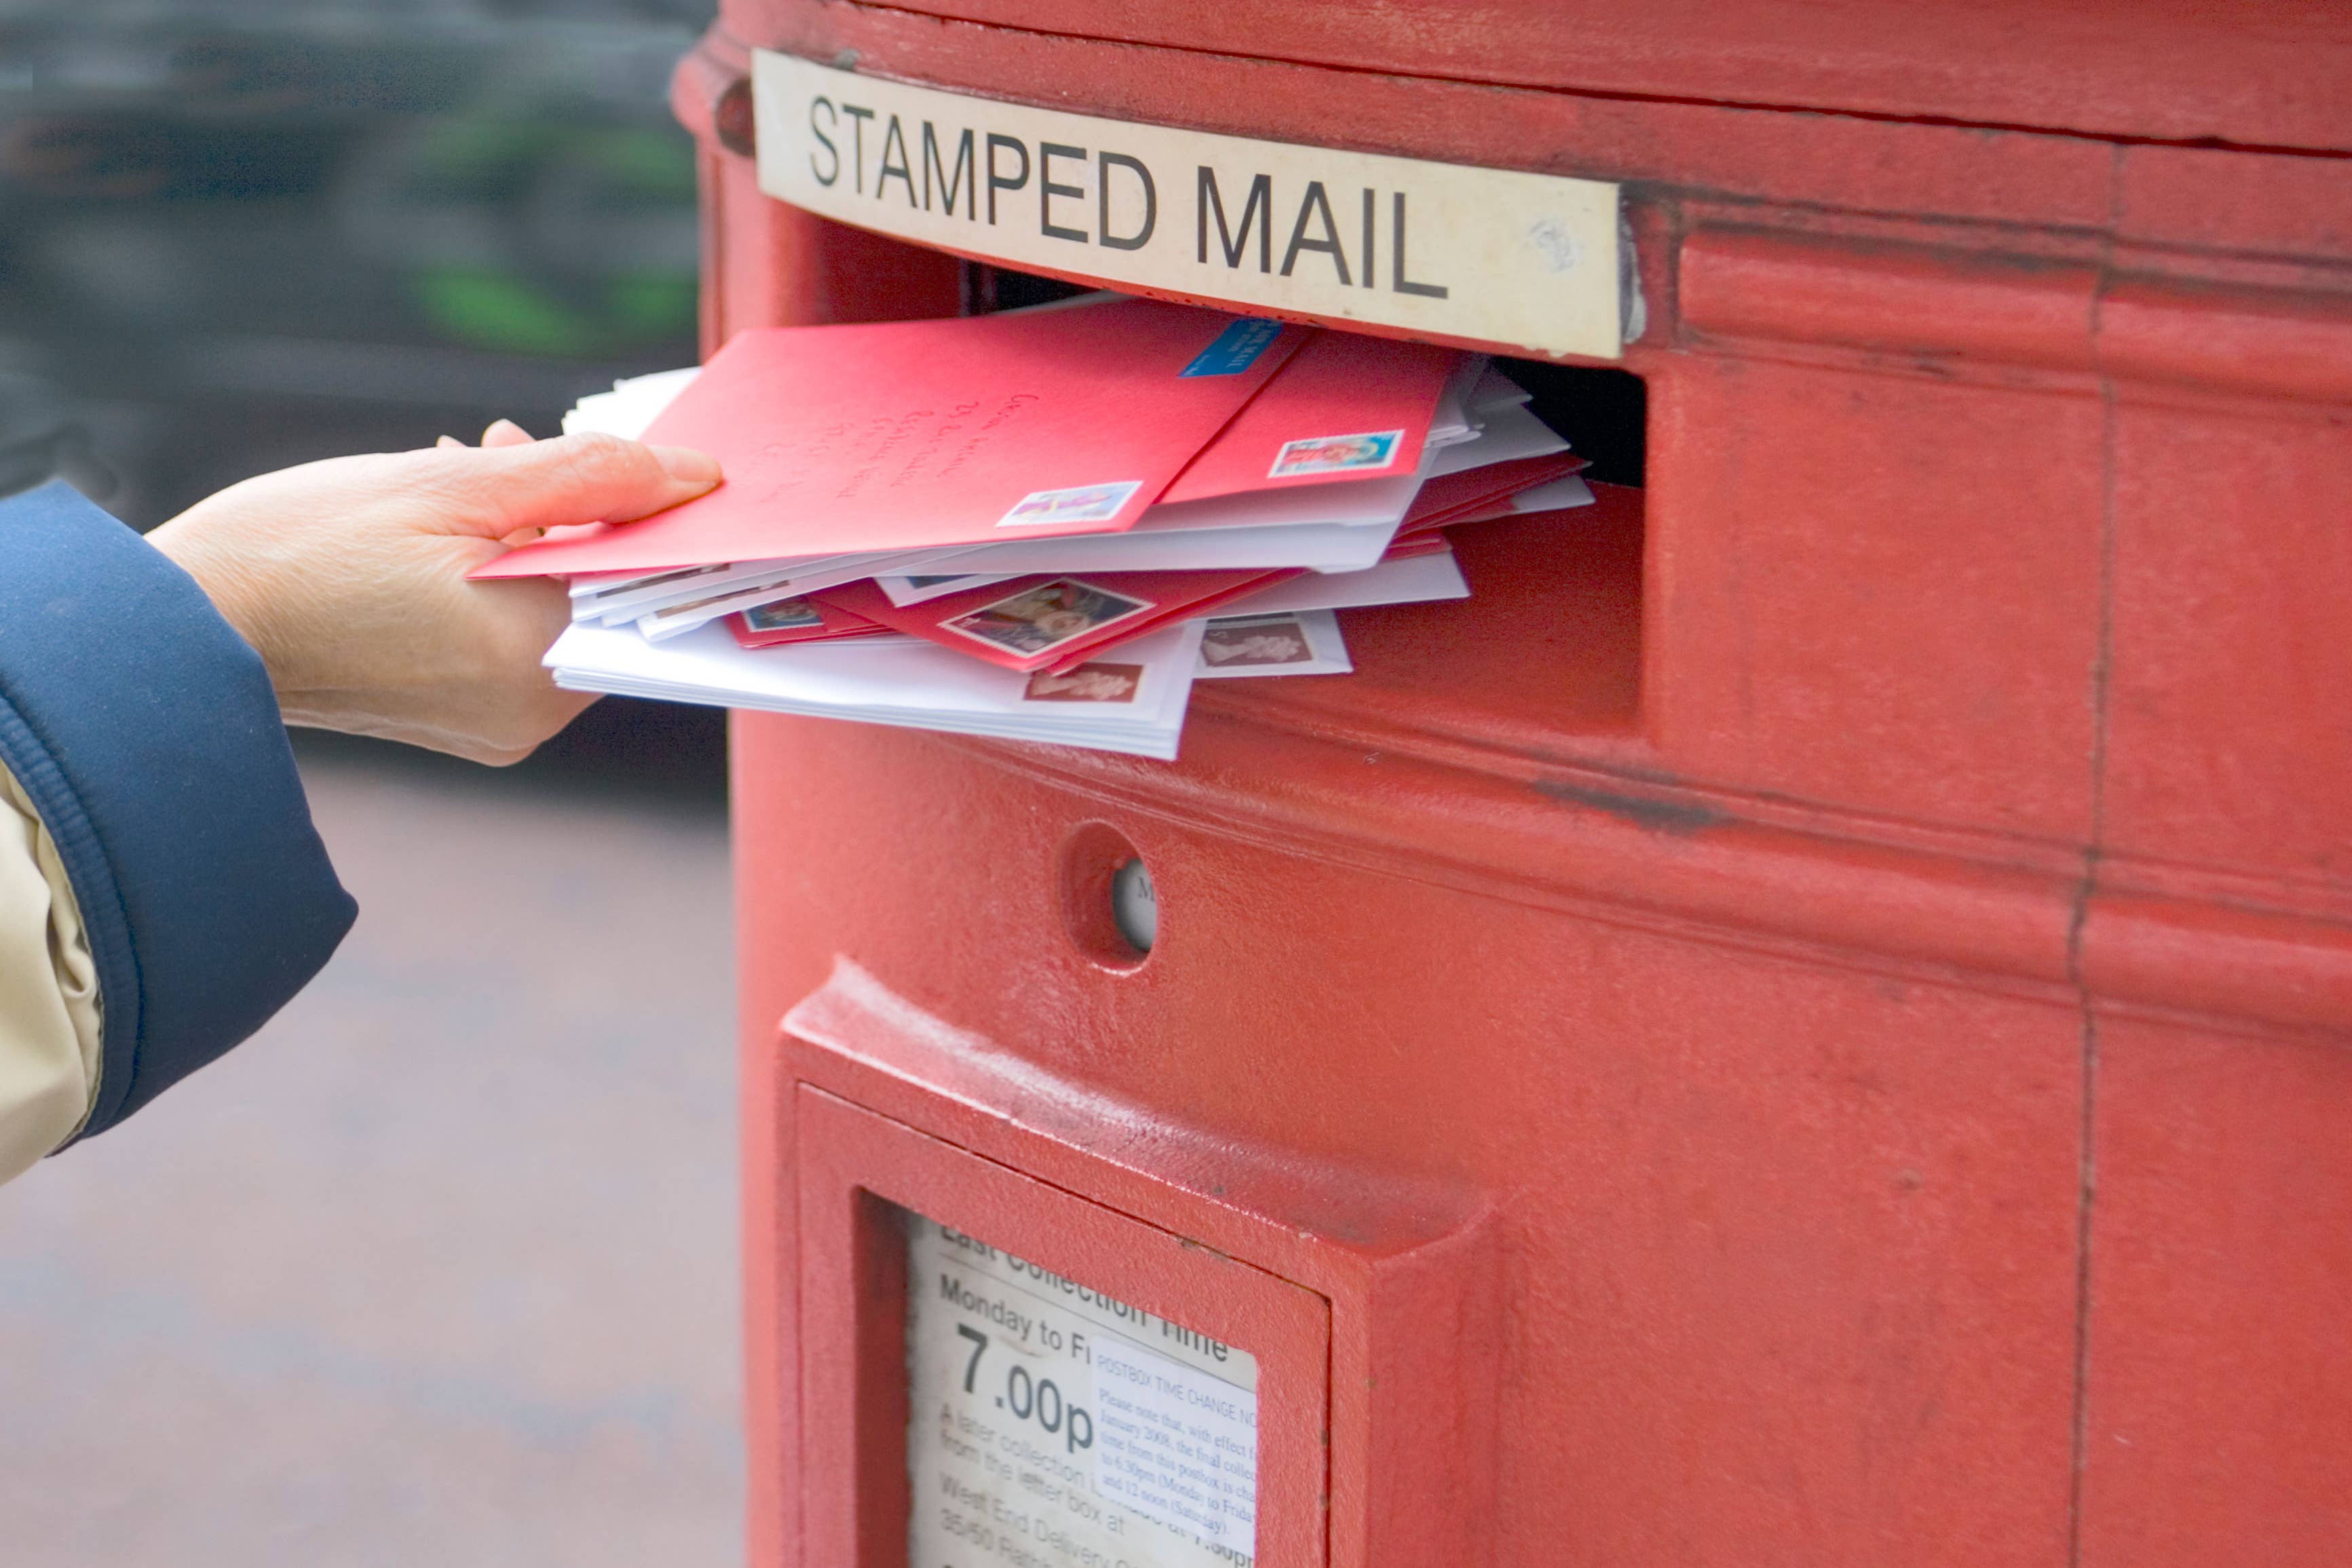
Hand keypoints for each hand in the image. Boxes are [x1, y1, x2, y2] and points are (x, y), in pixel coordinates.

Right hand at [147, 420, 720, 764]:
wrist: (181, 626)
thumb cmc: (300, 552)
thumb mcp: (452, 487)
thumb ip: (589, 477)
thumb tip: (695, 475)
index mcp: (539, 661)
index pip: (650, 580)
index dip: (647, 509)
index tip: (623, 454)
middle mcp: (532, 712)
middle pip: (607, 593)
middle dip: (583, 512)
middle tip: (522, 447)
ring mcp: (497, 724)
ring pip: (559, 606)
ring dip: (536, 531)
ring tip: (473, 467)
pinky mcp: (462, 719)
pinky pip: (515, 633)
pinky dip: (502, 571)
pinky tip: (453, 518)